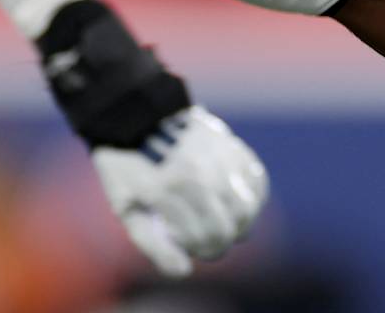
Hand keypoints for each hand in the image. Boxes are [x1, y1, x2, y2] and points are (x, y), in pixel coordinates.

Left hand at [91, 106, 267, 276]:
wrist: (139, 113)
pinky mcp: (232, 145)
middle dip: (223, 241)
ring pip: (250, 205)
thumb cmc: (127, 167)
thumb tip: (184, 271)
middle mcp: (202, 174)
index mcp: (172, 191)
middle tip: (209, 242)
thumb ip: (154, 245)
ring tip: (226, 224)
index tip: (193, 249)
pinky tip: (238, 202)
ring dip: (241, 222)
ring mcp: (220, 157)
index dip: (204, 251)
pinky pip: (257, 179)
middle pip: (234, 225)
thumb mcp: (128, 209)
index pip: (209, 237)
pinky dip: (254, 197)